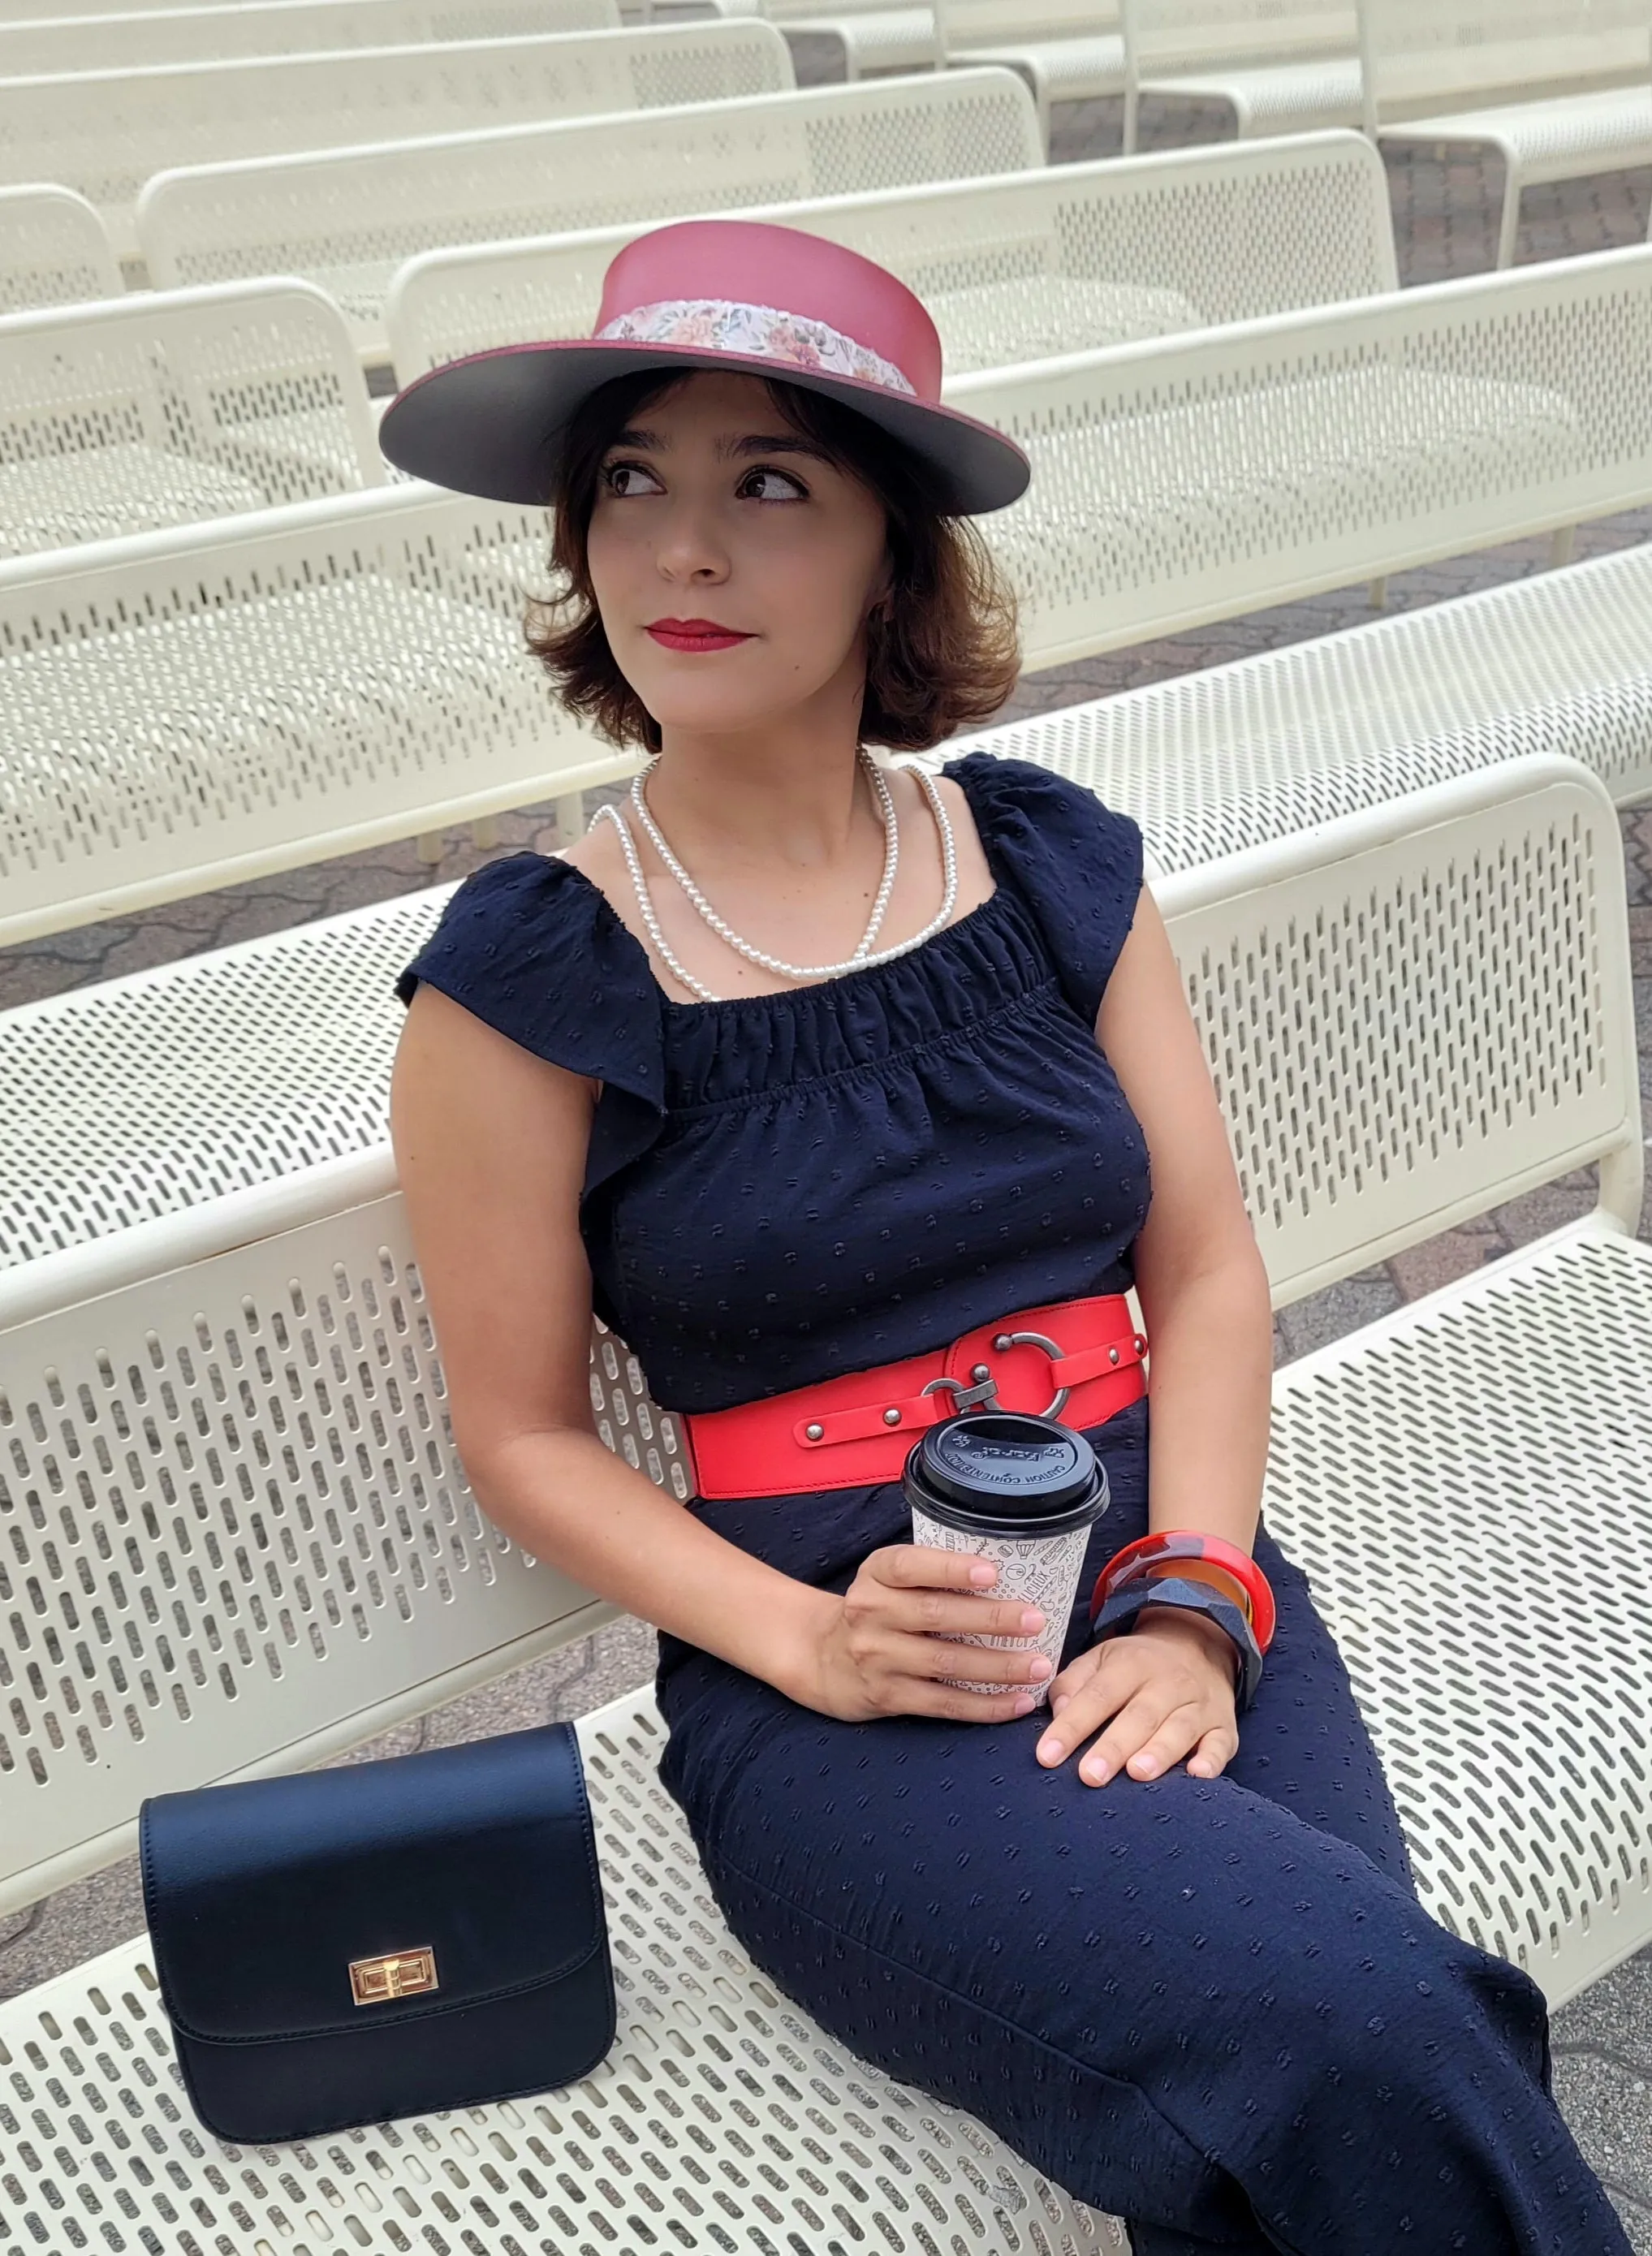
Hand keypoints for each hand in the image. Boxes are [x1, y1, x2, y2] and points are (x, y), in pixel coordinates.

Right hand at [798, 1545, 1053, 1723]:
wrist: (823, 1657)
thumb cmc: (878, 1610)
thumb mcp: (888, 1579)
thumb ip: (931, 1574)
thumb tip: (1009, 1576)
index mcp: (877, 1574)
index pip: (911, 1566)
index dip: (950, 1569)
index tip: (992, 1573)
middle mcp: (871, 1612)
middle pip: (936, 1615)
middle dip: (991, 1619)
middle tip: (1035, 1620)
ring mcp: (877, 1657)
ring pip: (945, 1663)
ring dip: (998, 1666)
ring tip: (1038, 1665)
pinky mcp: (888, 1696)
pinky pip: (943, 1703)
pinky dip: (984, 1705)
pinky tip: (1017, 1701)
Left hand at [1035, 1607, 1239, 1786]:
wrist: (1198, 1646)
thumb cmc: (1137, 1665)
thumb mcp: (1101, 1659)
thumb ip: (1073, 1684)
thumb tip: (1059, 1714)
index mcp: (1131, 1664)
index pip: (1098, 1695)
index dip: (1072, 1726)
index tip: (1047, 1756)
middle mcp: (1167, 1682)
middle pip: (1139, 1715)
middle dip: (1113, 1747)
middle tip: (1089, 1776)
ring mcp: (1199, 1704)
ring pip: (1180, 1728)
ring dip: (1159, 1752)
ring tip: (1137, 1773)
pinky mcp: (1224, 1726)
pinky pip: (1221, 1743)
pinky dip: (1212, 1759)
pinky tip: (1198, 1775)